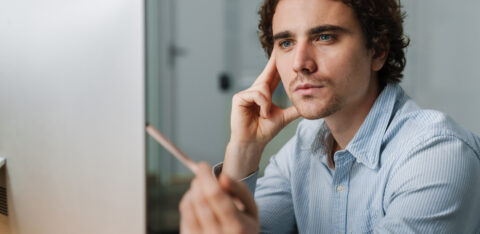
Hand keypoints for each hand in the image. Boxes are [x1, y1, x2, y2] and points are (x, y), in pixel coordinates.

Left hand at [179, 162, 258, 233]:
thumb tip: (223, 177)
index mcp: (237, 227)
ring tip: (204, 190)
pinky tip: (199, 203)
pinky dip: (189, 202)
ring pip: (189, 205)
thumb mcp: (251, 209)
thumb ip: (240, 190)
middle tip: (204, 176)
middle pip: (199, 199)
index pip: (215, 195)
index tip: (203, 165)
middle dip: (199, 181)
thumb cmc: (244, 226)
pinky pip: (184, 214)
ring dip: (193, 190)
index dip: (206, 176)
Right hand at [224, 50, 299, 178]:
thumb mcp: (284, 117)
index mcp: (265, 93)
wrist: (254, 142)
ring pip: (263, 87)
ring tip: (266, 115)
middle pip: (267, 73)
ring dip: (268, 103)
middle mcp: (255, 90)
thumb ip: (294, 109)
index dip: (277, 62)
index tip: (282, 50)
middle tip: (279, 48)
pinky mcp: (239, 98)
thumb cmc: (265, 130)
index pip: (273, 74)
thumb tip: (308, 103)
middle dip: (274, 62)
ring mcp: (246, 93)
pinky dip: (262, 105)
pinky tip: (262, 114)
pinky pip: (257, 94)